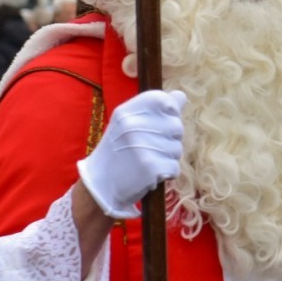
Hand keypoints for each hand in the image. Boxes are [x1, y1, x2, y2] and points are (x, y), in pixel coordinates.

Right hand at [77, 89, 185, 219]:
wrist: (100, 185)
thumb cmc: (119, 151)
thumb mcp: (129, 124)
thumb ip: (155, 110)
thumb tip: (181, 95)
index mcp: (126, 112)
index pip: (163, 100)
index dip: (170, 111)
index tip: (161, 122)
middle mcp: (133, 126)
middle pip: (177, 125)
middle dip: (170, 139)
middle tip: (150, 147)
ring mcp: (142, 146)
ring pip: (177, 148)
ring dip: (168, 157)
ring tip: (148, 160)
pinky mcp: (150, 167)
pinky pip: (175, 167)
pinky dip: (167, 173)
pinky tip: (150, 173)